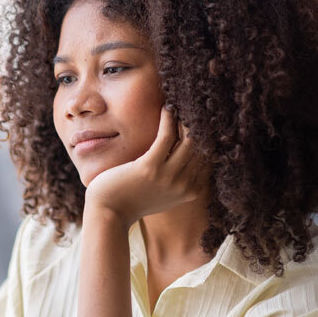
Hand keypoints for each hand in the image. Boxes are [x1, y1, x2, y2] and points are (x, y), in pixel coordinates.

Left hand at [84, 106, 207, 226]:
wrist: (109, 214)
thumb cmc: (132, 201)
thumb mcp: (162, 194)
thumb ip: (177, 180)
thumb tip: (183, 153)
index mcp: (190, 192)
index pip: (207, 158)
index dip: (206, 137)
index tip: (202, 120)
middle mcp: (184, 186)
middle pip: (202, 148)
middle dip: (200, 125)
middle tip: (194, 106)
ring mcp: (169, 178)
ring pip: (189, 140)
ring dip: (186, 118)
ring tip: (181, 102)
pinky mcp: (150, 168)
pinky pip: (167, 136)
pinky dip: (169, 119)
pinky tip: (166, 107)